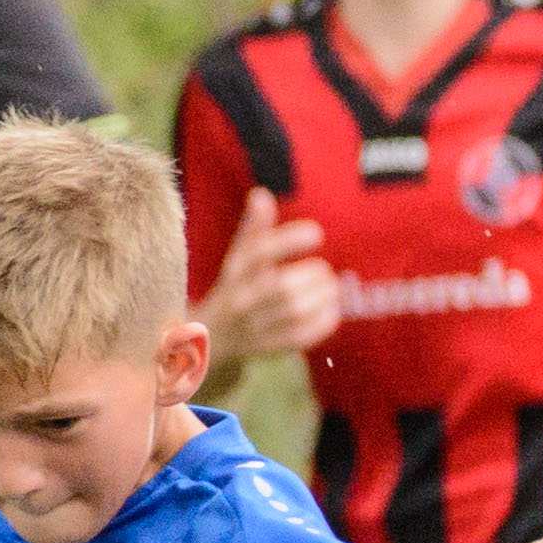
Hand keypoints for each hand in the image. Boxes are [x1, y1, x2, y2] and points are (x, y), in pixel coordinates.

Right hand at [198, 187, 342, 360]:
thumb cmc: (232, 289)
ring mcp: (254, 327)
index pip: (261, 251)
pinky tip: (332, 310)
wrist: (209, 340)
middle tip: (326, 270)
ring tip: (332, 288)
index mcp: (234, 272)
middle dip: (312, 276)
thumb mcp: (238, 259)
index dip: (290, 240)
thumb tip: (262, 194)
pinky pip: (301, 337)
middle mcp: (241, 300)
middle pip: (282, 287)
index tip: (316, 234)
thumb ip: (253, 229)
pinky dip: (323, 322)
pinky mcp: (268, 348)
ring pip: (295, 312)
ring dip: (323, 297)